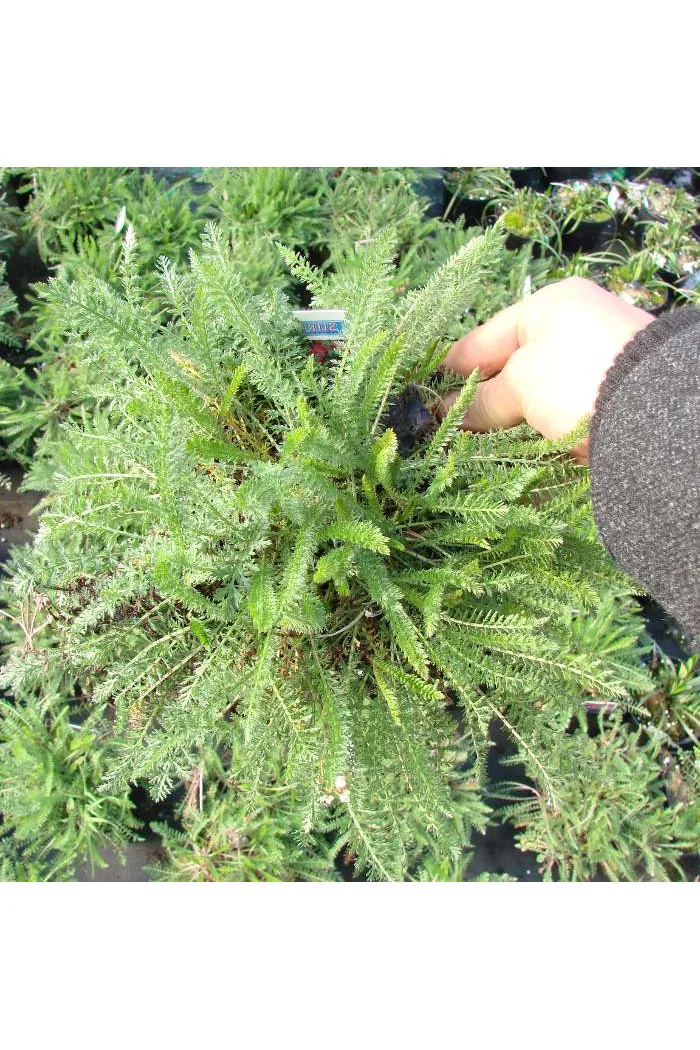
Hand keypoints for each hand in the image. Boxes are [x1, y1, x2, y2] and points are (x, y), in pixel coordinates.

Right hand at [441, 277, 654, 462]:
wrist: (656, 416)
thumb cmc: (579, 377)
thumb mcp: (522, 382)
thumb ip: (483, 400)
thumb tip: (446, 414)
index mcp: (552, 308)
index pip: (486, 337)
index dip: (453, 367)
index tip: (425, 394)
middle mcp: (574, 335)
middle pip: (511, 372)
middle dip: (479, 403)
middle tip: (443, 430)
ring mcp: (591, 374)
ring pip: (533, 404)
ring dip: (504, 428)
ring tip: (470, 453)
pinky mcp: (605, 411)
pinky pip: (556, 428)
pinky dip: (532, 443)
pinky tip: (508, 464)